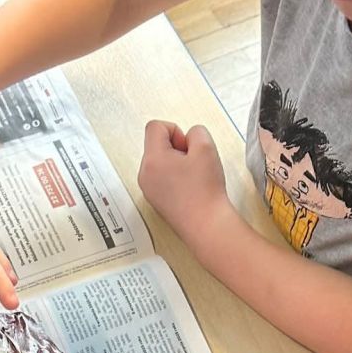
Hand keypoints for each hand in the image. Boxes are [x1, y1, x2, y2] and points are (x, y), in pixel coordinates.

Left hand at [138, 122, 235, 260]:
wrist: (206, 226)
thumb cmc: (205, 191)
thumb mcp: (206, 147)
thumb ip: (196, 132)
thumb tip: (188, 139)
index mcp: (152, 160)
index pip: (155, 127)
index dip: (175, 130)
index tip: (187, 147)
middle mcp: (145, 174)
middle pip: (156, 144)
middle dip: (176, 147)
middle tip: (192, 163)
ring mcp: (148, 189)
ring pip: (159, 162)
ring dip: (176, 162)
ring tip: (192, 176)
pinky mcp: (156, 200)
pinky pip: (161, 178)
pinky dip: (174, 177)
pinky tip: (189, 188)